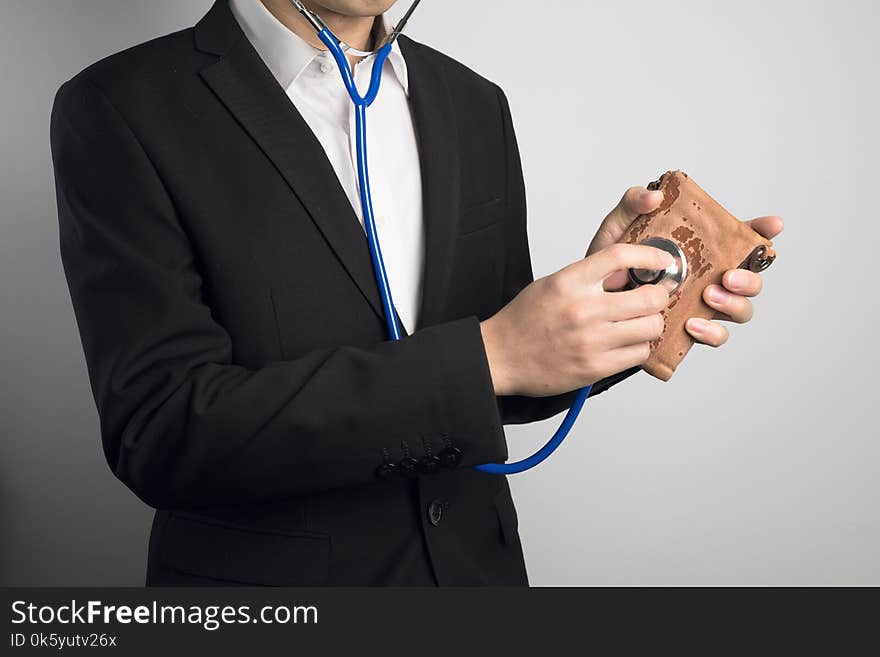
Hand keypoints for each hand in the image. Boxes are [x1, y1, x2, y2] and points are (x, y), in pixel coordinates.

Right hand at [480, 243, 672, 396]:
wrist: (500, 356)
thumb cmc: (525, 319)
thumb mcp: (553, 284)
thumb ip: (590, 277)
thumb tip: (631, 272)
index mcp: (569, 281)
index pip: (621, 256)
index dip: (650, 256)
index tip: (662, 261)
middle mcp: (582, 309)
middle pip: (649, 297)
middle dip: (658, 296)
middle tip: (653, 298)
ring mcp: (590, 341)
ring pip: (650, 327)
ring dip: (649, 324)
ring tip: (636, 324)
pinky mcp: (595, 367)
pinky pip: (638, 354)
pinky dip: (637, 348)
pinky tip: (623, 344)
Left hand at [585, 186, 784, 346]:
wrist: (589, 306)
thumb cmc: (609, 265)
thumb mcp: (616, 229)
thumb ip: (633, 204)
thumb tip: (655, 197)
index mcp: (701, 249)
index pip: (741, 237)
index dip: (762, 231)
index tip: (773, 225)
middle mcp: (709, 277)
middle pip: (752, 277)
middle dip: (751, 277)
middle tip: (728, 275)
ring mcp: (703, 305)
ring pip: (741, 309)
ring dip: (734, 304)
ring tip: (709, 297)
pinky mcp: (690, 331)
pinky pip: (715, 337)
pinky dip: (710, 332)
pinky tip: (692, 325)